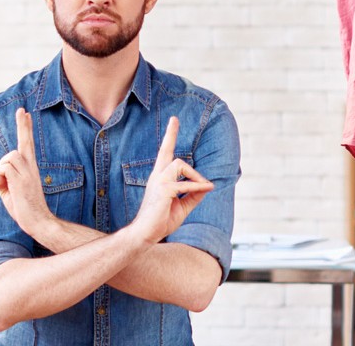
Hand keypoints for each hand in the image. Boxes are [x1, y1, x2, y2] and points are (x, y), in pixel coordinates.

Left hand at [0, 109, 51, 234]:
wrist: (38, 220)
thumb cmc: (24, 208)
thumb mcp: (11, 191)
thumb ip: (4, 180)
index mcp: (30, 168)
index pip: (27, 144)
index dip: (25, 128)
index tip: (24, 113)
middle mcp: (30, 167)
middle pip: (24, 142)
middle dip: (22, 126)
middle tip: (22, 109)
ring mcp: (27, 172)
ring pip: (8, 157)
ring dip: (1, 169)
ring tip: (7, 183)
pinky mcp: (20, 179)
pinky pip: (2, 169)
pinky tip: (6, 189)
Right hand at [127, 117, 214, 243]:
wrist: (146, 234)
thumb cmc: (161, 220)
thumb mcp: (183, 206)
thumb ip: (194, 194)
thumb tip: (208, 184)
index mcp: (160, 178)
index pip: (164, 153)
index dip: (169, 136)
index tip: (173, 120)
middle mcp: (157, 176)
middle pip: (168, 153)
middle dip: (173, 139)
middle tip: (179, 130)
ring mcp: (158, 182)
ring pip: (180, 164)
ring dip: (195, 176)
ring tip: (203, 187)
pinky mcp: (163, 190)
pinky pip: (185, 184)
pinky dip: (197, 186)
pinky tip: (205, 189)